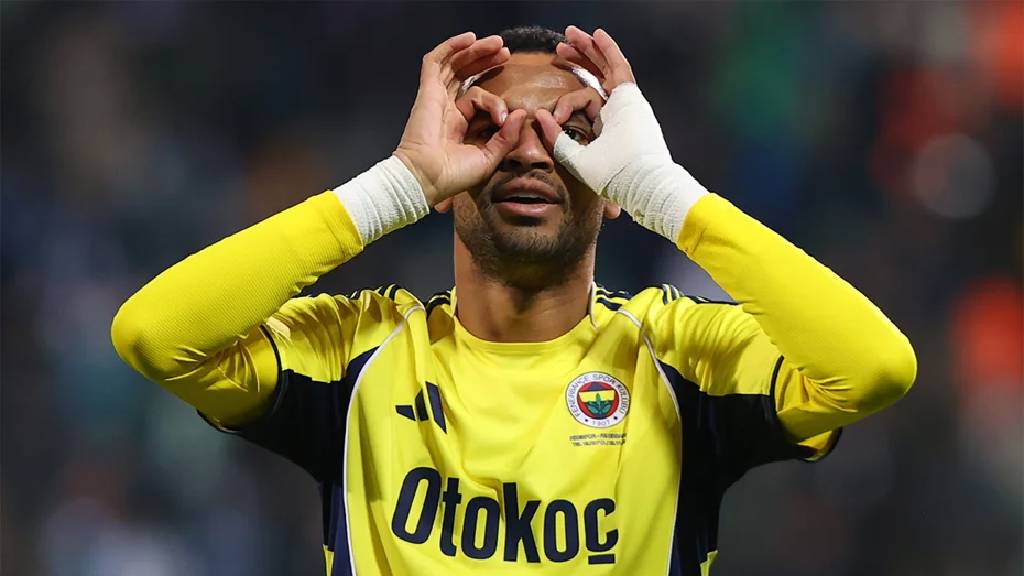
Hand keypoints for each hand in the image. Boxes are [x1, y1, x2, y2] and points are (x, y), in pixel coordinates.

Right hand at [395, 32, 526, 205]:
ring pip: (455, 65)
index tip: (507, 116)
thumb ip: (506, 137)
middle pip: (467, 75)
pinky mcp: (427, 91)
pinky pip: (436, 62)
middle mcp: (448, 108)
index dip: (497, 102)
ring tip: (497, 43)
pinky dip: (451, 47)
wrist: (427, 177)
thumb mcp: (489, 157)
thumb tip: (520, 113)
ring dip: (475, 51)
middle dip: (487, 61)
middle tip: (506, 51)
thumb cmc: (454, 174)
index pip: (480, 100)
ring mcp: (437, 98)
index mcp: (461, 124)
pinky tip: (469, 38)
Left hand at [535, 27, 669, 196]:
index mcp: (605, 126)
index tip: (543, 115)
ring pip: (606, 68)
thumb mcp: (576, 158)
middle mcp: (616, 110)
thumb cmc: (613, 176)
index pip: (583, 101)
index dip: (563, 103)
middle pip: (595, 77)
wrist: (639, 179)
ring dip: (589, 49)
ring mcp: (625, 101)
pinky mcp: (630, 96)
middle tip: (560, 47)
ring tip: (571, 34)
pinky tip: (597, 35)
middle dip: (578, 60)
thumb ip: (557, 140)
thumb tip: (540, 117)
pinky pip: (618, 67)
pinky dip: (608, 50)